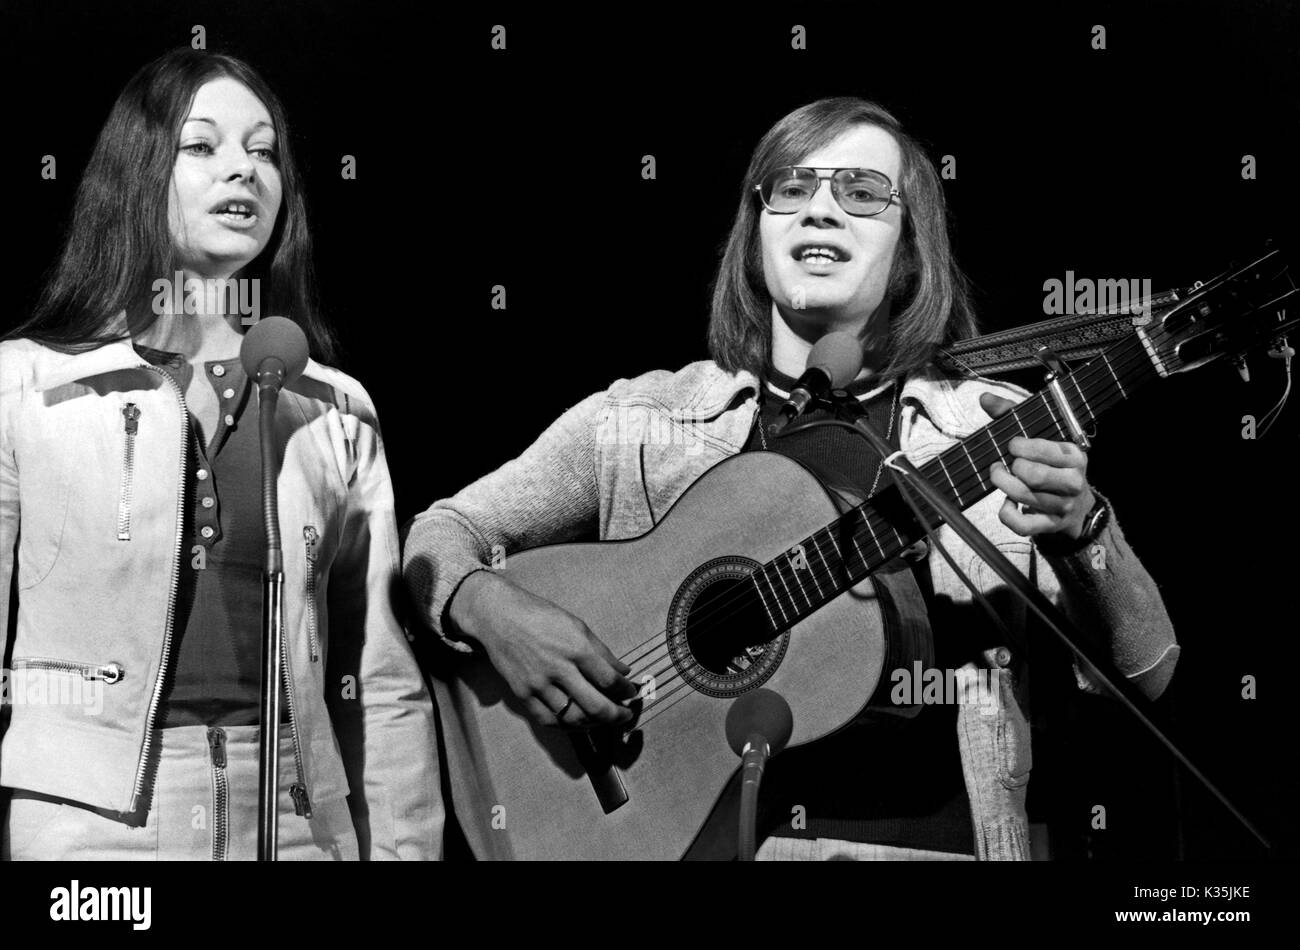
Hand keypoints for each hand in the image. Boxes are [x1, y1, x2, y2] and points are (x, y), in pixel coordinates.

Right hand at [449, 570, 637, 728]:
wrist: (499, 617)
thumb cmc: (541, 617)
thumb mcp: (577, 625)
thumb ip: (602, 651)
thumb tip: (624, 671)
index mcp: (576, 647)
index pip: (610, 680)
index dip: (625, 691)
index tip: (631, 693)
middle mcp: (558, 668)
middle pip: (596, 706)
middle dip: (617, 716)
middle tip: (626, 715)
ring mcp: (539, 684)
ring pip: (574, 718)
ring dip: (595, 724)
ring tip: (604, 719)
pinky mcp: (523, 694)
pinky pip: (549, 720)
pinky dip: (568, 725)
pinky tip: (579, 721)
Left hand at [979, 393, 1095, 540]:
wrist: (1078, 506)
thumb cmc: (1053, 465)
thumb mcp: (1041, 435)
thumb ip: (1012, 414)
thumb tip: (985, 399)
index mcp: (1072, 455)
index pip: (1042, 449)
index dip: (1018, 446)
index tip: (1011, 445)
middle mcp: (1072, 481)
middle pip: (1032, 475)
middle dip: (1009, 468)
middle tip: (1001, 464)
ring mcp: (1063, 505)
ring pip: (1025, 497)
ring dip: (1004, 486)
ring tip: (1000, 476)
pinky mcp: (1051, 525)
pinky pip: (1024, 525)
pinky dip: (1008, 515)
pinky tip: (1006, 504)